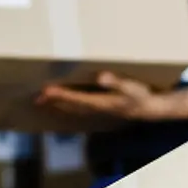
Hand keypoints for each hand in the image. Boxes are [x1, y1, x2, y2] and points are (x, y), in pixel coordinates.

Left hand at [35, 73, 169, 121]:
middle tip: (36, 98)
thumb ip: (116, 82)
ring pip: (73, 109)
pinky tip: (63, 104)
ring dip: (58, 106)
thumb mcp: (131, 87)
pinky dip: (68, 106)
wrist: (150, 108)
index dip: (61, 95)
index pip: (76, 99)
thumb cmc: (141, 95)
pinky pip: (79, 109)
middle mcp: (97, 108)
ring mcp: (98, 110)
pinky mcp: (101, 109)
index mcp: (101, 102)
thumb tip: (101, 77)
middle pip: (70, 106)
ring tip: (44, 102)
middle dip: (53, 102)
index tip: (47, 90)